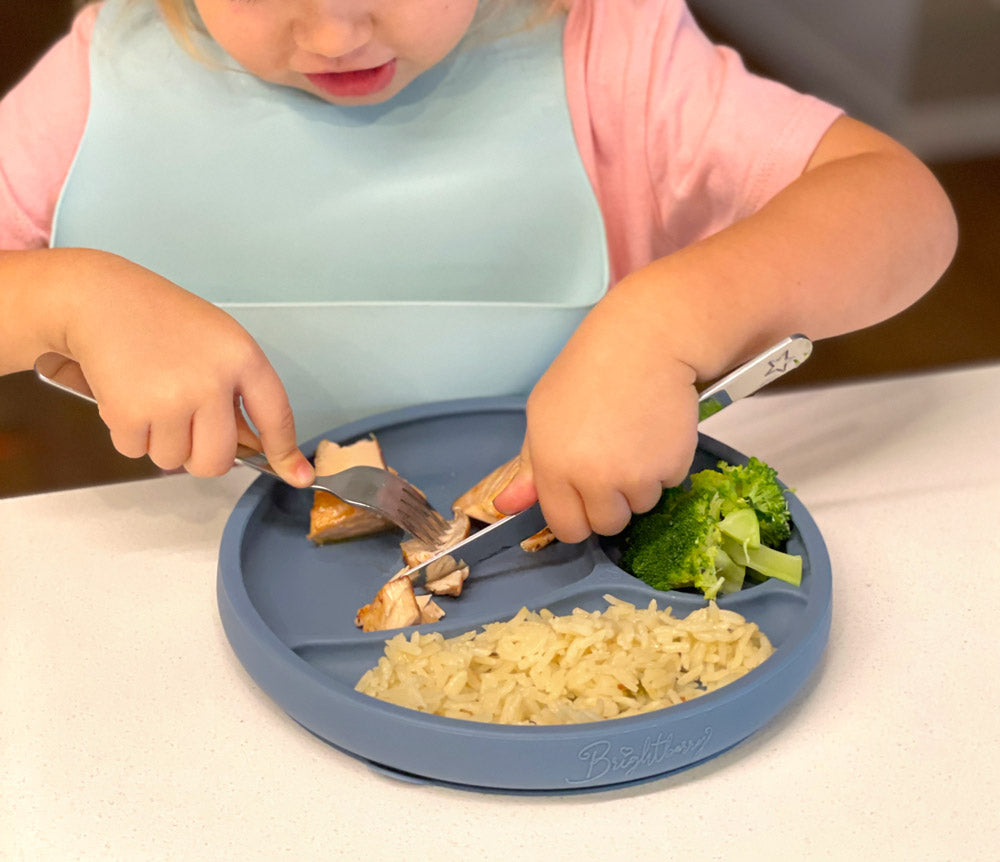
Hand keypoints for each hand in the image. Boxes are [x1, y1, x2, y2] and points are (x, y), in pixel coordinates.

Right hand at [64, 253, 313, 485]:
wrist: (101, 298)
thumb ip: (240, 393)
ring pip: (174, 460)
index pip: (276, 417)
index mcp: (242, 358)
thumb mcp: (219, 343)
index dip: (285, 452)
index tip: (297, 474)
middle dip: (202, 457)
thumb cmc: (164, 319)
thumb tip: (257, 447)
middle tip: (187, 428)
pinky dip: (130, 435)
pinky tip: (128, 397)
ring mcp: (171, 400)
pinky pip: (136, 452)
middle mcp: (212, 382)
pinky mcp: (130, 413)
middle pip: (218, 460)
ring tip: (152, 398)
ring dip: (161, 441)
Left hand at [494, 292, 699, 542]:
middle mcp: (593, 479)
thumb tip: (508, 506)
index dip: (577, 516)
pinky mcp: (671, 467)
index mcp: (554, 468)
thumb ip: (529, 467)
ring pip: (640, 506)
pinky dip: (665, 466)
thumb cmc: (587, 372)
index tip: (583, 499)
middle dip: (610, 503)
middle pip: (607, 525)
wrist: (643, 343)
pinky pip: (668, 484)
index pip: (567, 528)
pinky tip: (655, 431)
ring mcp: (635, 477)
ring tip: (634, 438)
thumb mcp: (542, 414)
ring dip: (640, 484)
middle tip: (612, 462)